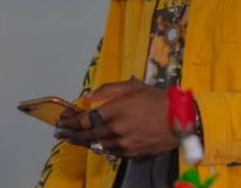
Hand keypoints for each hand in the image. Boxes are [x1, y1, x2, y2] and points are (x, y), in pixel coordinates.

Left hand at [55, 79, 177, 157]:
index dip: (70, 122)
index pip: (84, 120)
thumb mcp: (131, 86)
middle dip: (71, 135)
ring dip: (84, 143)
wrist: (181, 119)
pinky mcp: (133, 153)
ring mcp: (124, 144)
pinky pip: (112, 152)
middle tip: (60, 134)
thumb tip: (89, 98)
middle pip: (87, 135)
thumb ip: (107, 91)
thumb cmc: (156, 99)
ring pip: (98, 145)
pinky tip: (96, 145)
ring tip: (73, 140)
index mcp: (113, 111)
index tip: (61, 122)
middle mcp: (115, 130)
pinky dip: (101, 148)